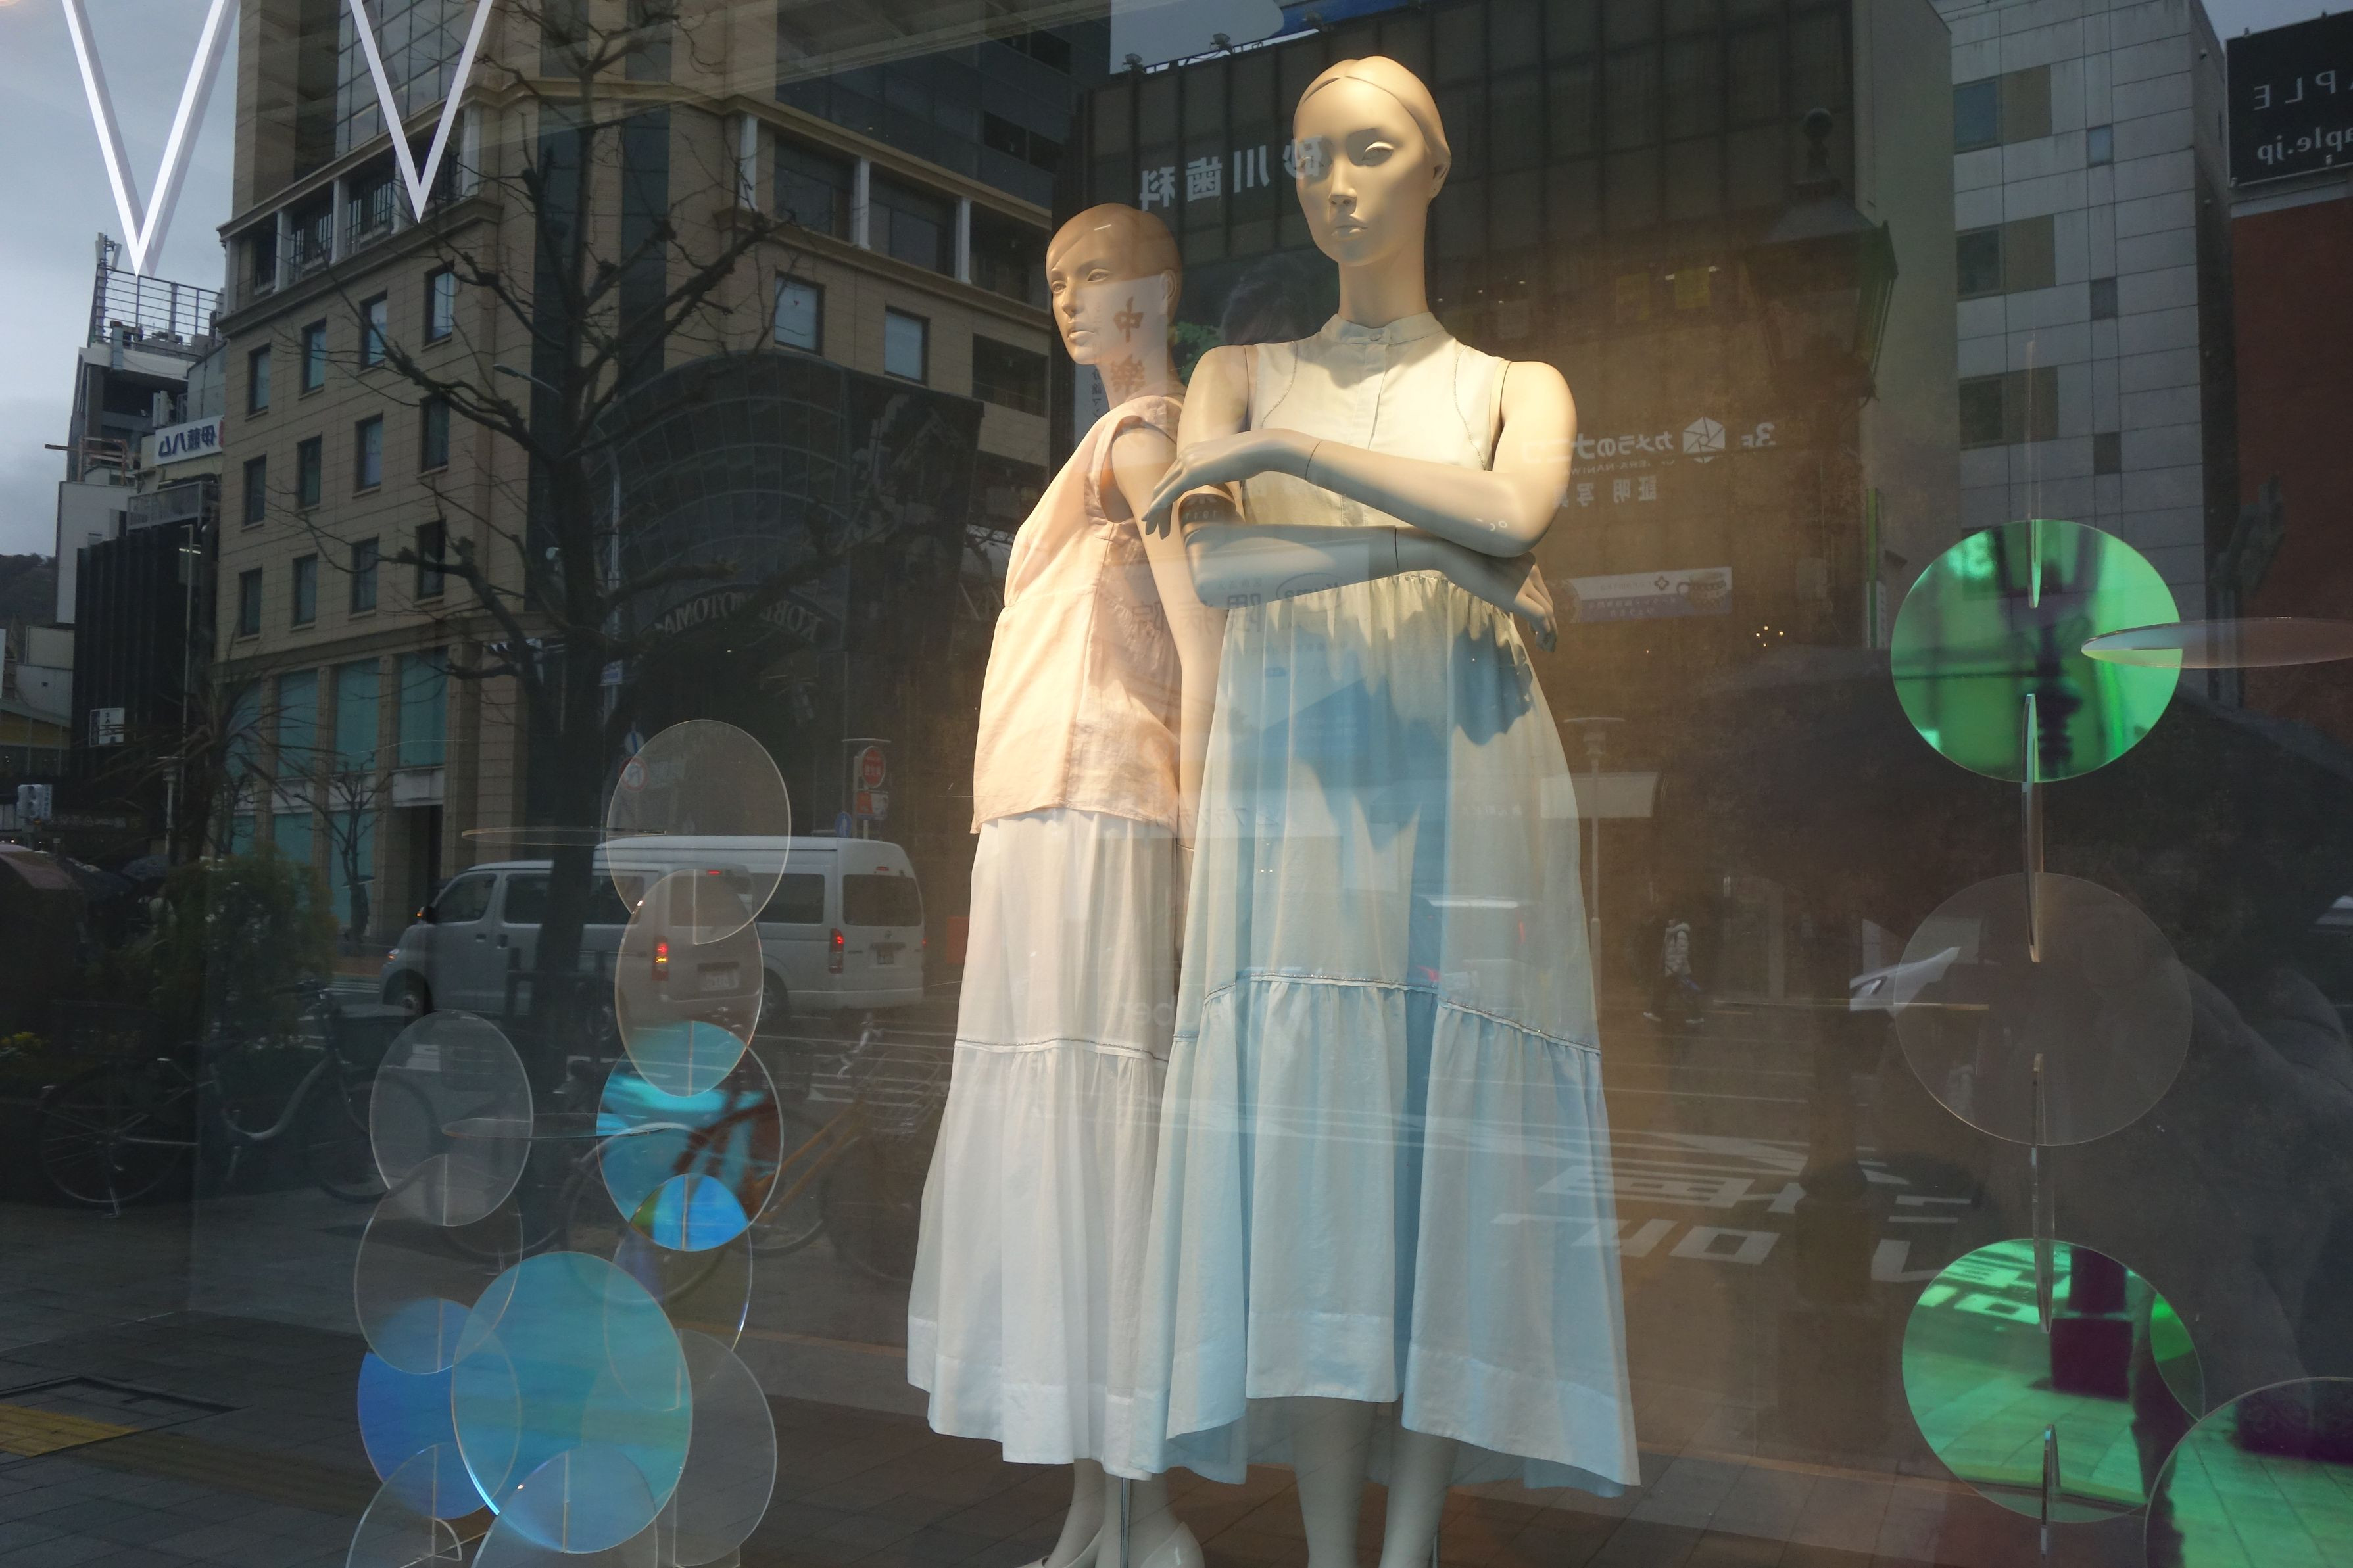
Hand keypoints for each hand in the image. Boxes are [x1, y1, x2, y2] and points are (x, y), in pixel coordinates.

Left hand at [1142, 430, 1311, 534]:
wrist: (1258, 450)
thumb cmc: (1249, 459)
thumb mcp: (1225, 467)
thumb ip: (1215, 472)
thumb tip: (1217, 479)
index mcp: (1191, 454)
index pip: (1172, 480)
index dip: (1164, 499)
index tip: (1163, 517)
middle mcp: (1185, 456)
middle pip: (1164, 486)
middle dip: (1156, 509)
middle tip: (1151, 528)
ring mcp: (1187, 463)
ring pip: (1163, 491)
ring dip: (1156, 512)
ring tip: (1152, 531)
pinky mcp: (1191, 473)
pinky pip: (1170, 493)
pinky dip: (1158, 506)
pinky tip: (1151, 517)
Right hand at [1429, 545, 1558, 652]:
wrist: (1453, 553)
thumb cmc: (1463, 558)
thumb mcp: (1491, 570)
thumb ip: (1502, 582)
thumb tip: (1504, 601)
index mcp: (1527, 562)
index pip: (1541, 592)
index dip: (1544, 612)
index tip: (1534, 629)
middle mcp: (1531, 571)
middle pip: (1548, 602)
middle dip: (1551, 625)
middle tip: (1547, 643)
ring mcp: (1526, 583)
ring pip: (1548, 612)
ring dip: (1550, 633)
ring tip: (1546, 648)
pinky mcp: (1518, 596)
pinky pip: (1539, 617)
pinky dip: (1544, 633)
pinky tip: (1539, 644)